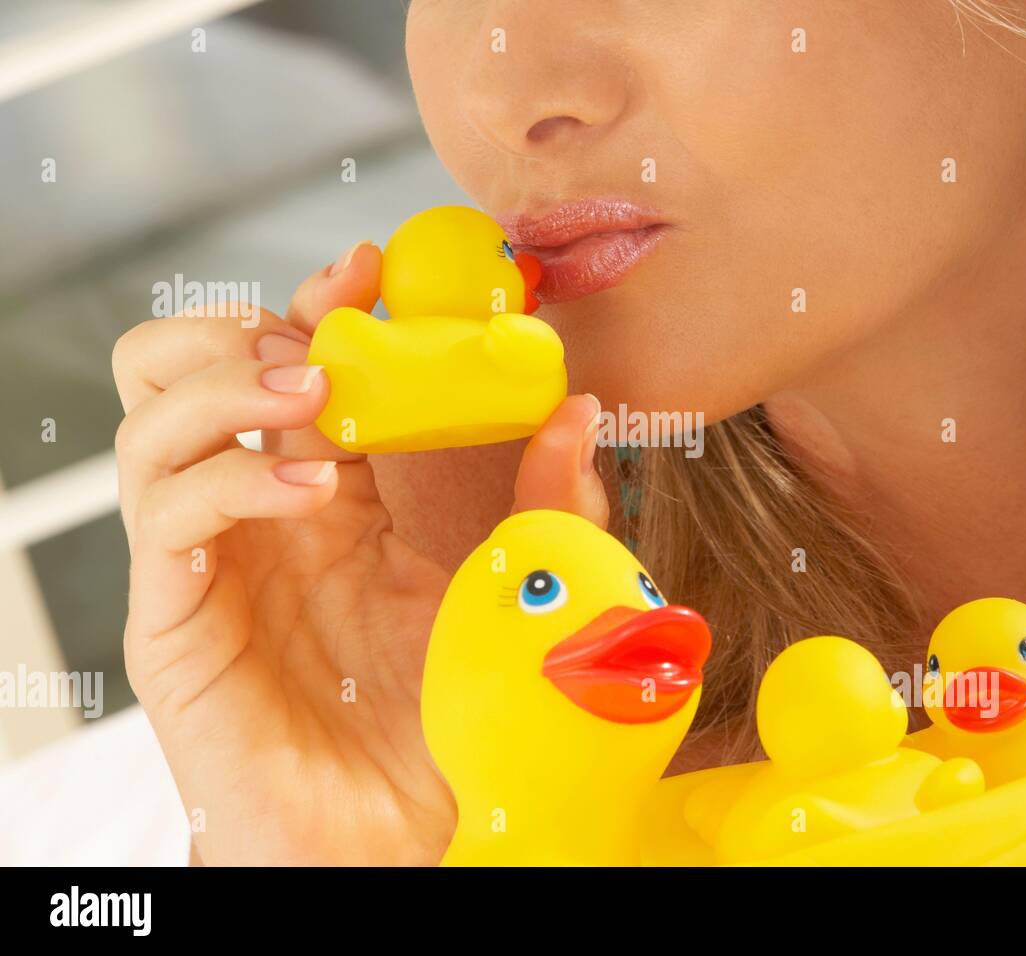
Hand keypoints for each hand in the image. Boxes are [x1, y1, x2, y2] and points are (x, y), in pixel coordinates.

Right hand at [112, 243, 606, 863]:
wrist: (407, 832)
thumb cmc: (450, 713)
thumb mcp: (512, 586)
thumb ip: (548, 501)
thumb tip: (581, 408)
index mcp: (327, 493)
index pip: (289, 362)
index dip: (319, 302)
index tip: (374, 267)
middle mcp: (254, 513)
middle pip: (184, 367)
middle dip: (246, 329)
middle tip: (324, 347)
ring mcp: (205, 560)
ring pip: (151, 417)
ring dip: (228, 381)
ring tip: (314, 397)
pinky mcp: (173, 619)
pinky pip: (165, 510)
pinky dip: (229, 472)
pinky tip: (310, 490)